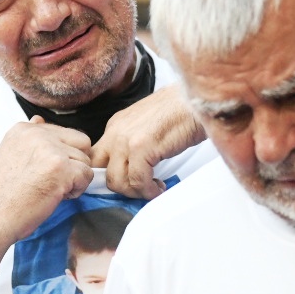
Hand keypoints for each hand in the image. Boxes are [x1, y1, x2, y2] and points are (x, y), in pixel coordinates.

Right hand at [0, 119, 93, 247]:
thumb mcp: (5, 156)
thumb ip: (26, 140)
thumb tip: (38, 120)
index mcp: (24, 129)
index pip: (64, 133)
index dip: (61, 156)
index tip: (42, 173)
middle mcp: (38, 134)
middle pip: (81, 142)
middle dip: (74, 164)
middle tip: (53, 182)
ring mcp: (51, 150)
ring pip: (85, 161)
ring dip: (74, 179)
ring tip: (51, 191)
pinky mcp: (62, 168)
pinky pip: (87, 176)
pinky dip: (76, 190)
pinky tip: (56, 196)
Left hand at [91, 84, 205, 198]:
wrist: (198, 101)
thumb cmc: (180, 113)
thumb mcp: (147, 127)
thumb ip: (134, 145)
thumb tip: (131, 170)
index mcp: (115, 126)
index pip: (96, 159)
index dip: (109, 176)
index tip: (127, 184)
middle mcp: (116, 131)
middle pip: (99, 171)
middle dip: (119, 187)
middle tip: (139, 188)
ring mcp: (126, 139)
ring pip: (116, 181)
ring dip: (135, 191)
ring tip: (152, 187)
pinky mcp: (141, 147)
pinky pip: (137, 181)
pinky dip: (149, 190)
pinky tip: (159, 187)